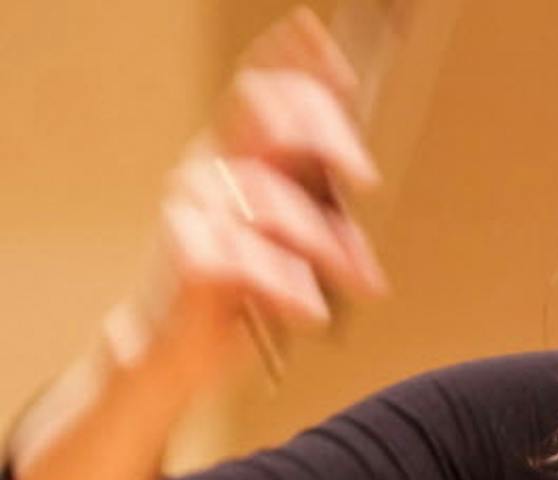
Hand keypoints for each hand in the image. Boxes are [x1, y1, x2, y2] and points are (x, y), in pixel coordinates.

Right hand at [117, 7, 385, 389]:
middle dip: (324, 138)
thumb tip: (360, 179)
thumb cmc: (241, 290)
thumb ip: (323, 205)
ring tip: (361, 282)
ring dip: (326, 245)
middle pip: (266, 117)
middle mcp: (208, 169)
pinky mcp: (186, 257)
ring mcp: (191, 210)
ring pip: (273, 200)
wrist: (178, 352)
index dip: (290, 61)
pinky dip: (290, 288)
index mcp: (234, 157)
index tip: (320, 34)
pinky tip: (308, 310)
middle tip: (365, 179)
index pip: (259, 92)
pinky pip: (250, 260)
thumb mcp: (295, 240)